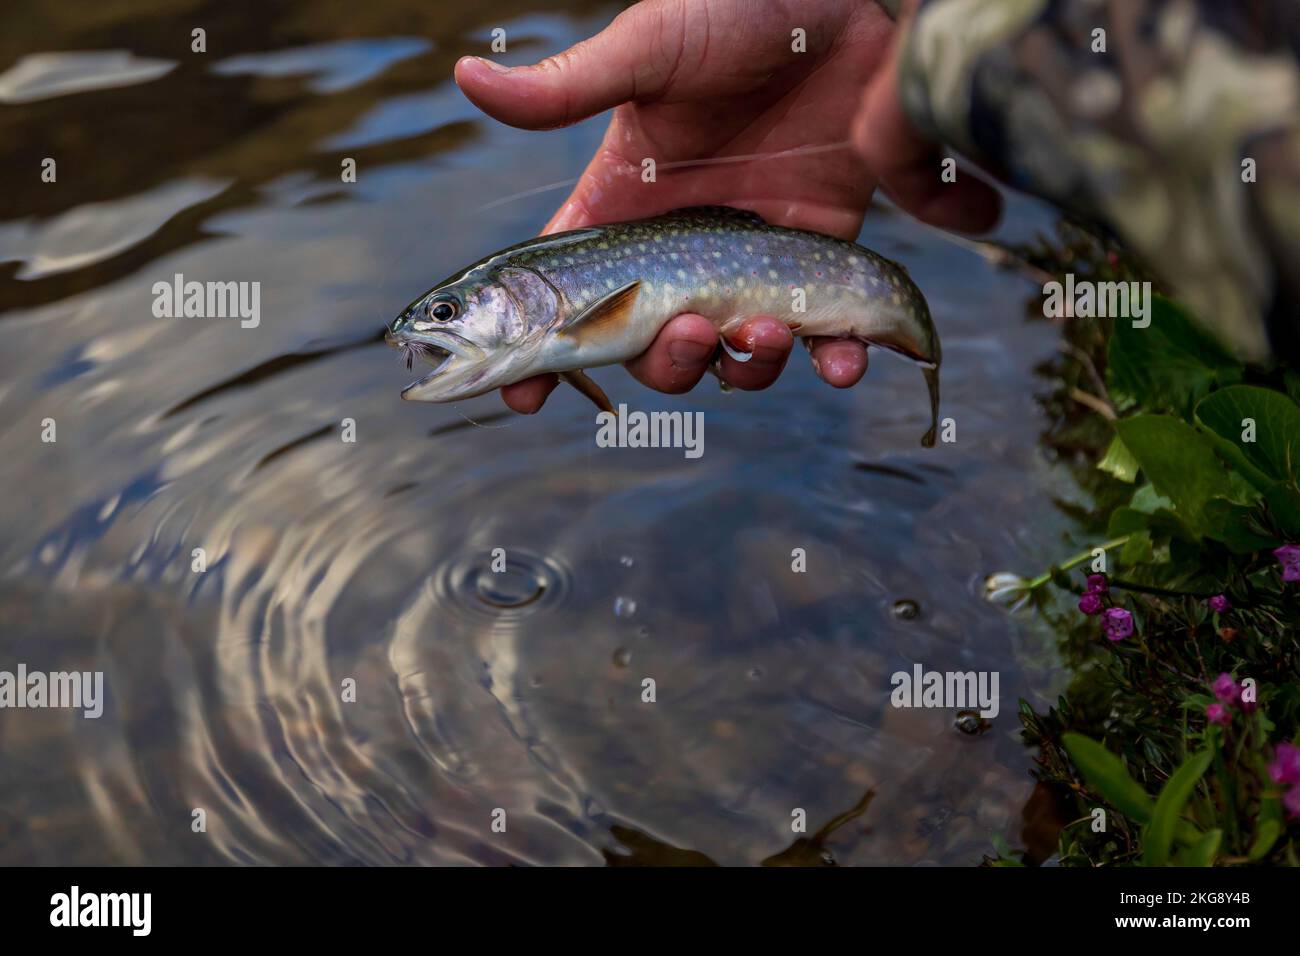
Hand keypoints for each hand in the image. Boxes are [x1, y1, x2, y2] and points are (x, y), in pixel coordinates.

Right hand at [454, 0, 997, 412]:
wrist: (846, 5)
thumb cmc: (735, 15)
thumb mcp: (649, 51)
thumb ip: (569, 84)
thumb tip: (466, 75)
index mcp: (624, 209)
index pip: (569, 297)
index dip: (543, 352)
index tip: (524, 397)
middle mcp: (680, 251)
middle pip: (649, 347)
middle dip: (662, 364)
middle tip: (686, 333)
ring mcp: (749, 263)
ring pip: (730, 357)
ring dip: (742, 369)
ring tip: (764, 331)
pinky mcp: (817, 262)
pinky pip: (819, 337)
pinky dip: (831, 362)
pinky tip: (840, 360)